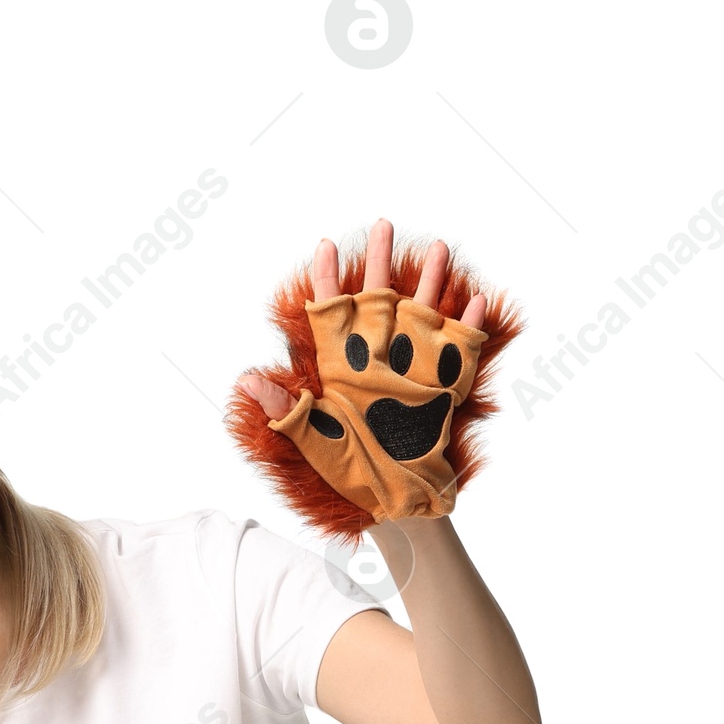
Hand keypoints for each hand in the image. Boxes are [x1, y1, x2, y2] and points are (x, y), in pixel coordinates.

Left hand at [238, 220, 488, 522]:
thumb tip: (248, 382)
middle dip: (380, 262)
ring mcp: (413, 368)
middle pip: (380, 298)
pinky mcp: (444, 386)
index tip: (326, 245)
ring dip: (432, 282)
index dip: (328, 279)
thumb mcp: (313, 440)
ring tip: (441, 248)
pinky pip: (461, 350)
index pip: (332, 313)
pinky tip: (476, 300)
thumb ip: (285, 411)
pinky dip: (469, 326)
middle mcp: (380, 359)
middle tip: (382, 225)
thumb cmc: (349, 470)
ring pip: (424, 313)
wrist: (391, 499)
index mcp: (345, 367)